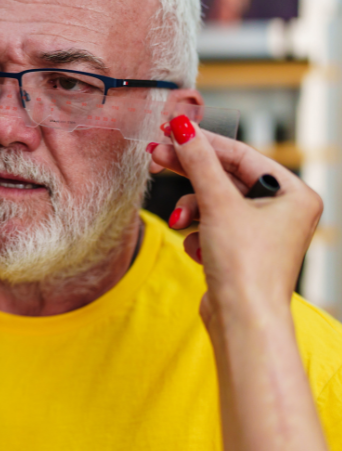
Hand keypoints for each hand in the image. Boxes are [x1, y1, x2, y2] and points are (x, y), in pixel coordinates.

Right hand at [149, 115, 322, 326]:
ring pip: (214, 203)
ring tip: (181, 224)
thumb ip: (198, 162)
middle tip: (156, 158)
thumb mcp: (218, 204)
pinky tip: (198, 250)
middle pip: (225, 178)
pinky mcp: (241, 251)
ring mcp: (261, 232)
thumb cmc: (246, 268)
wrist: (242, 322)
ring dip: (192, 212)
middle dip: (190, 175)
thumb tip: (182, 128)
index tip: (172, 132)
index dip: (203, 142)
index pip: (241, 155)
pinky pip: (212, 226)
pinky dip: (199, 234)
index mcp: (293, 194)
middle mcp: (282, 211)